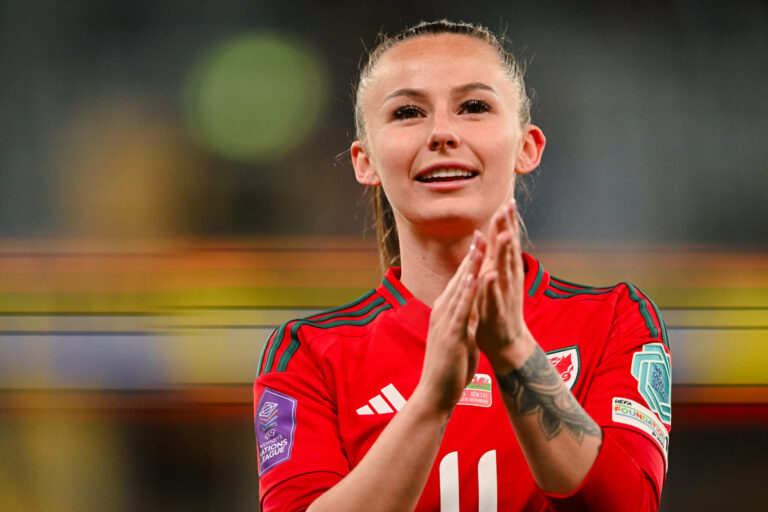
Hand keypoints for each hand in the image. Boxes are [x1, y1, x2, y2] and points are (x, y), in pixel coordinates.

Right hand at [415, 233, 485, 412]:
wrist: (435, 393)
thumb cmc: (450, 365)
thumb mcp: (460, 333)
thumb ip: (465, 316)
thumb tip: (474, 304)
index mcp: (448, 309)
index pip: (463, 277)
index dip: (474, 255)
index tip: (485, 234)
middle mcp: (444, 309)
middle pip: (461, 275)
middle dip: (474, 251)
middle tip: (485, 225)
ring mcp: (445, 320)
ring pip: (460, 287)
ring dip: (471, 263)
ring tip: (482, 241)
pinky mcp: (450, 334)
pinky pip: (461, 309)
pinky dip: (468, 291)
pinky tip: (475, 276)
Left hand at [475, 199, 534, 371]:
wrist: (506, 342)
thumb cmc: (499, 308)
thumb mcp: (498, 279)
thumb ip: (497, 258)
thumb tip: (498, 235)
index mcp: (505, 270)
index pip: (506, 242)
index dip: (507, 221)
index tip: (508, 199)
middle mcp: (508, 279)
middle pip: (508, 249)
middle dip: (508, 227)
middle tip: (509, 205)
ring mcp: (504, 295)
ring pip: (504, 270)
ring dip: (504, 253)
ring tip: (504, 234)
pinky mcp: (497, 312)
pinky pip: (493, 297)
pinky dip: (492, 286)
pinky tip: (489, 274)